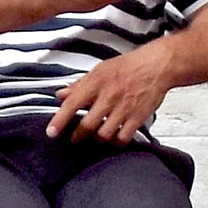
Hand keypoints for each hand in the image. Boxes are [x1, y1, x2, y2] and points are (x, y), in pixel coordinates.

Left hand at [47, 43, 176, 143]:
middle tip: (74, 139)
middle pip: (87, 125)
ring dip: (97, 139)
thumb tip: (60, 94)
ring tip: (95, 138)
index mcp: (96, 83)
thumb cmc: (128, 66)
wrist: (156, 66)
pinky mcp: (138, 117)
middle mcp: (109, 97)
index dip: (59, 120)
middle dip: (78, 136)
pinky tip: (114, 139)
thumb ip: (79, 84)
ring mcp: (124, 109)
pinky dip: (116, 142)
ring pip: (104, 135)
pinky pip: (123, 138)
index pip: (72, 104)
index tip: (51, 133)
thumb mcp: (100, 70)